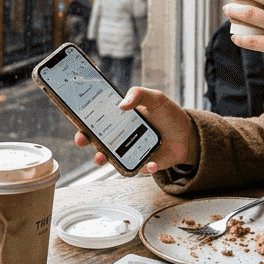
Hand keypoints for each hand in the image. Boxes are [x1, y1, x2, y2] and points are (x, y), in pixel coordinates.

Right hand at [73, 86, 195, 173]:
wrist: (188, 133)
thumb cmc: (167, 113)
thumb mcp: (155, 98)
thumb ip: (139, 94)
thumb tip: (122, 105)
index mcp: (121, 120)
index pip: (97, 121)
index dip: (83, 123)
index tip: (76, 122)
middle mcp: (122, 137)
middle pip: (98, 142)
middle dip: (87, 143)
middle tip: (83, 141)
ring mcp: (132, 152)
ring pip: (112, 159)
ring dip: (105, 159)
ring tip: (104, 158)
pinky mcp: (145, 164)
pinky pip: (140, 168)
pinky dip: (144, 167)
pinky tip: (150, 163)